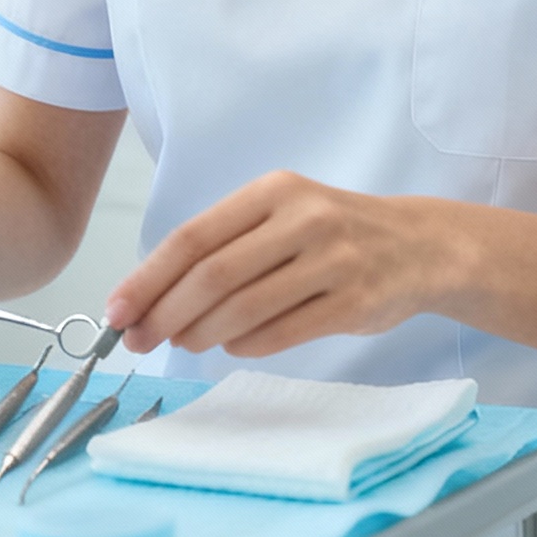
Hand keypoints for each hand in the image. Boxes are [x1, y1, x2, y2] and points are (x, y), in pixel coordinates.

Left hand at [103, 171, 447, 358]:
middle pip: (214, 274)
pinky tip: (231, 346)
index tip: (117, 310)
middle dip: (165, 313)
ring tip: (181, 343)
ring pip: (245, 306)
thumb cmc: (334, 231)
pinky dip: (247, 344)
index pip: (195, 236)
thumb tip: (156, 296)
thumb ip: (229, 245)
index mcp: (274, 190)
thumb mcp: (283, 214)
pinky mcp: (354, 301)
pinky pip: (283, 331)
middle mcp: (303, 218)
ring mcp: (332, 259)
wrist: (419, 245)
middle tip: (137, 340)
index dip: (149, 277)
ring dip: (201, 333)